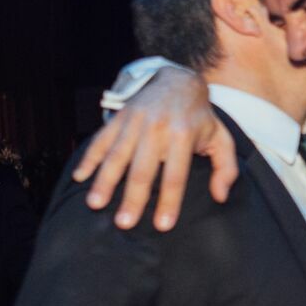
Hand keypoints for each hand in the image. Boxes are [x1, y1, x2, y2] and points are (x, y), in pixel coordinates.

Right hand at [75, 67, 236, 228]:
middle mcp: (157, 128)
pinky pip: (100, 140)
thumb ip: (226, 168)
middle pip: (142, 169)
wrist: (177, 80)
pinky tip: (79, 177)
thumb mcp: (221, 138)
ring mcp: (134, 122)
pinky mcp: (118, 118)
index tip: (162, 226)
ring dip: (104, 180)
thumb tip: (220, 196)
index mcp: (183, 135)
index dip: (169, 201)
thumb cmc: (199, 118)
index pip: (176, 175)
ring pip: (117, 155)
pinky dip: (88, 158)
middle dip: (132, 197)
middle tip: (124, 223)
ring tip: (96, 203)